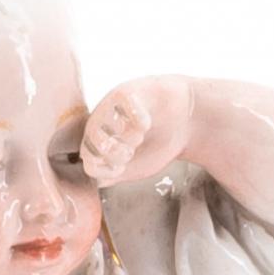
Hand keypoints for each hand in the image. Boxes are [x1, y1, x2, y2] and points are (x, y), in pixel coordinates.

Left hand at [79, 77, 197, 189]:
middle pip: (92, 142)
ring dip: (127, 136)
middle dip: (116, 153)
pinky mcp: (125, 91)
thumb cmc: (158, 143)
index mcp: (99, 141)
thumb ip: (116, 175)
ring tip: (142, 134)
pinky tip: (147, 122)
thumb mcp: (136, 167)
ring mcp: (110, 104)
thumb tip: (98, 182)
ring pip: (107, 122)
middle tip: (133, 150)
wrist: (185, 120)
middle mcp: (100, 121)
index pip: (89, 161)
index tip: (123, 168)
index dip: (107, 170)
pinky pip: (121, 106)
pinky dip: (137, 119)